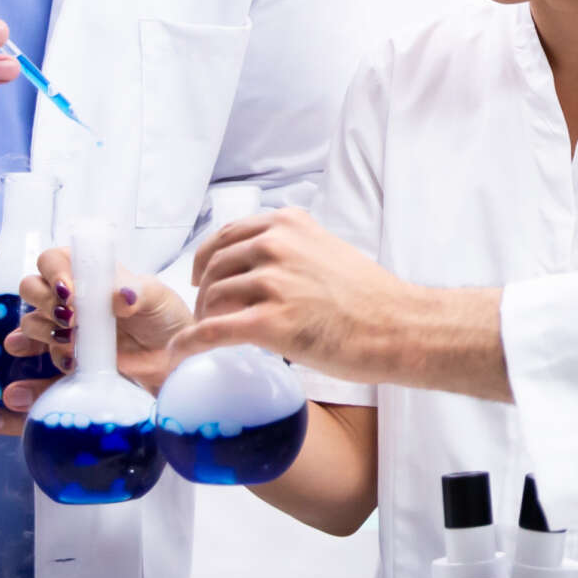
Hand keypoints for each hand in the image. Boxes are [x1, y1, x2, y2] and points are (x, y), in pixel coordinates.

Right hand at [0, 256, 188, 437]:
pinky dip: (15, 393)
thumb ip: (139, 294)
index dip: (54, 272)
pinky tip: (4, 401)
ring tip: (67, 349)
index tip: (70, 292)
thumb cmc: (168, 322)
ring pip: (29, 331)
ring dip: (37, 338)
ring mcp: (63, 338)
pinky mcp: (64, 373)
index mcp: (88, 279)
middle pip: (31, 293)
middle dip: (43, 304)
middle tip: (69, 321)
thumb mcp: (159, 302)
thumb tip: (120, 295)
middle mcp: (69, 305)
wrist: (177, 366)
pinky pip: (30, 381)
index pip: (53, 262)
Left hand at [169, 208, 402, 380]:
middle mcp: (275, 245)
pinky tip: (180, 353)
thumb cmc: (371, 297)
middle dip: (204, 291)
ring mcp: (271, 282)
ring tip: (206, 334)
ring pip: (213, 298)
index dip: (207, 257)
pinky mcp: (269, 322)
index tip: (202, 274)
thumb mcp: (327, 250)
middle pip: (215, 266)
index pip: (229, 234)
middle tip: (205, 312)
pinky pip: (213, 331)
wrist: (397, 326)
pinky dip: (190, 343)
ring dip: (203, 318)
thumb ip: (293, 249)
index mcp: (288, 224)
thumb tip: (263, 267)